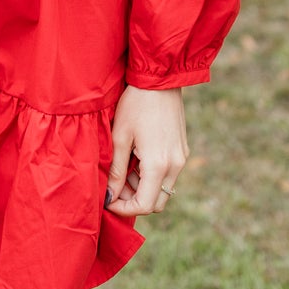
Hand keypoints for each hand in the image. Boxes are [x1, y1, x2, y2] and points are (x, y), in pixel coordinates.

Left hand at [105, 85, 187, 216]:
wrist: (159, 79)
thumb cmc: (135, 104)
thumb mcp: (119, 138)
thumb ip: (115, 171)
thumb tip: (108, 196)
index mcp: (158, 164)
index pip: (144, 206)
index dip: (123, 209)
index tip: (107, 200)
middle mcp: (175, 166)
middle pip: (156, 203)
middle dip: (133, 201)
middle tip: (114, 186)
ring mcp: (181, 158)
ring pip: (162, 190)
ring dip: (142, 188)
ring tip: (122, 168)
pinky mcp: (182, 150)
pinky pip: (167, 175)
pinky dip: (151, 176)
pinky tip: (135, 158)